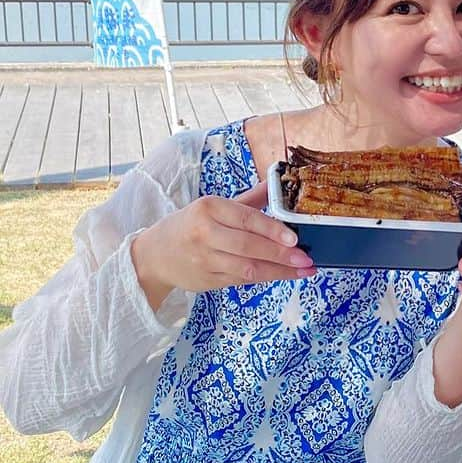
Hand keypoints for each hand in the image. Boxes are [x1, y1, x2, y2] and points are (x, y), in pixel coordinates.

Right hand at [132, 181, 315, 309]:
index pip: (246, 219)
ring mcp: (205, 260)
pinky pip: (241, 280)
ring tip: (303, 271)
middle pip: (248, 246)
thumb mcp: (215, 206)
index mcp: (208, 208)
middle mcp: (204, 233)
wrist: (155, 254)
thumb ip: (249, 199)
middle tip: (305, 259)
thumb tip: (278, 181)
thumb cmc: (191, 225)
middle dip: (280, 254)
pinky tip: (283, 275)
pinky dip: (264, 278)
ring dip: (279, 271)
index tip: (294, 238)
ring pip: (247, 268)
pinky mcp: (207, 281)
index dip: (272, 230)